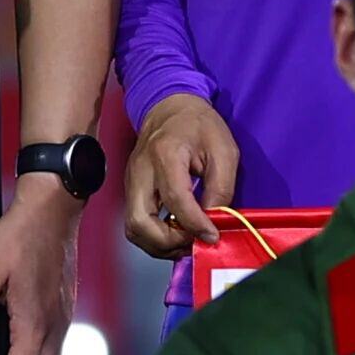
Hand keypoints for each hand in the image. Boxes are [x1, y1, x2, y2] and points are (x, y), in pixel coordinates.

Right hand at [119, 93, 238, 264]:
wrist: (170, 109)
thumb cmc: (199, 126)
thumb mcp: (224, 150)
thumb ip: (222, 187)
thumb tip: (214, 221)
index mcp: (165, 154)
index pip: (175, 199)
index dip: (194, 224)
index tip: (212, 236)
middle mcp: (141, 171)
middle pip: (140, 222)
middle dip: (168, 242)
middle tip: (194, 241)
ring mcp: (131, 182)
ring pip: (133, 229)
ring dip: (159, 244)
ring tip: (186, 240)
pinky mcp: (130, 191)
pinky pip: (136, 224)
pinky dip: (154, 238)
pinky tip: (176, 233)